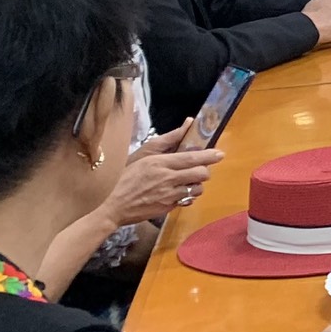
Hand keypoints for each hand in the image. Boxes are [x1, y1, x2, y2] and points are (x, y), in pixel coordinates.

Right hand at [97, 125, 221, 223]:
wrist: (111, 205)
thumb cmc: (124, 176)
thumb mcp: (143, 154)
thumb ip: (168, 140)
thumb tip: (189, 123)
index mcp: (160, 163)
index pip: (192, 159)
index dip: (209, 156)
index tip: (220, 154)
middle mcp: (167, 179)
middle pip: (201, 174)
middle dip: (204, 171)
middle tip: (199, 169)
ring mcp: (168, 195)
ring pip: (197, 189)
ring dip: (197, 184)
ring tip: (188, 181)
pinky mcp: (167, 208)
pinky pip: (187, 201)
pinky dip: (187, 196)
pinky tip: (178, 192)